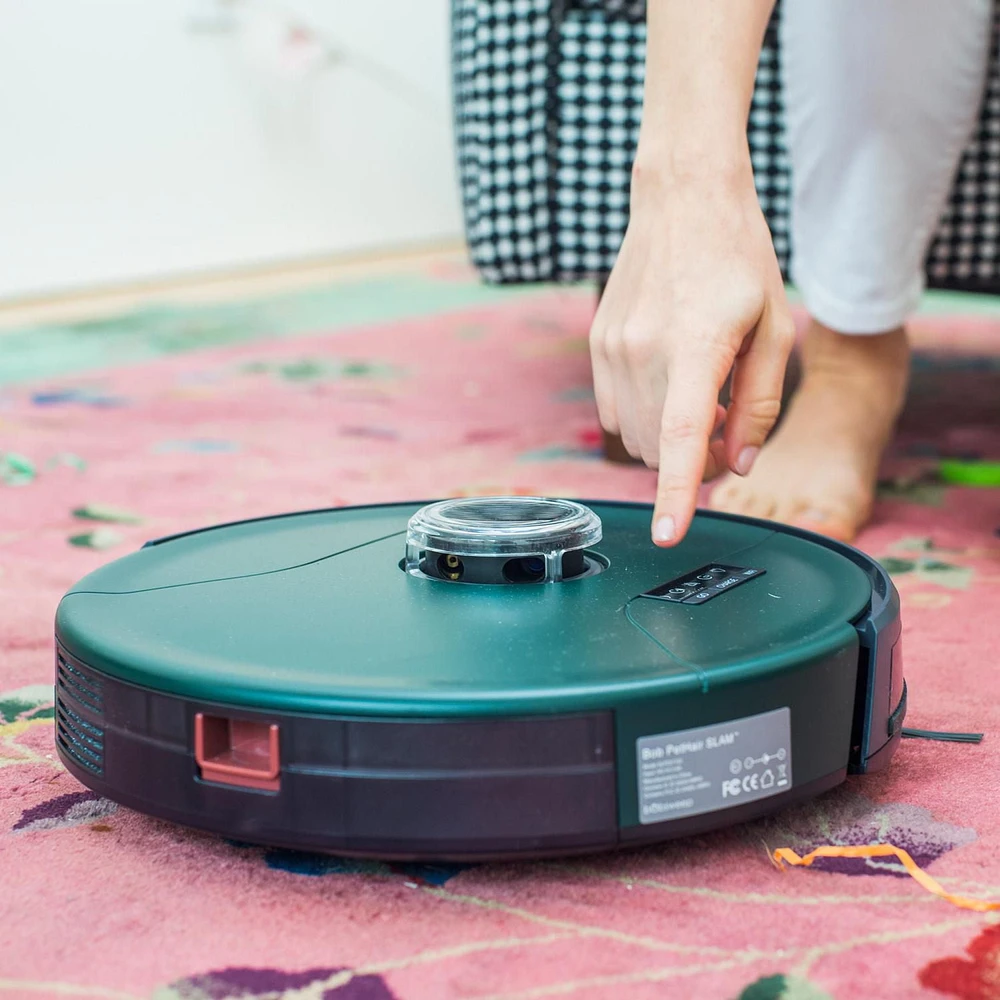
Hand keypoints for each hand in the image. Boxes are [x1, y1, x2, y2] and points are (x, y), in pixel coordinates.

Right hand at [589, 166, 794, 545]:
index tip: (668, 534)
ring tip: (700, 398)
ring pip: (633, 436)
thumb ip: (759, 402)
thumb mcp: (774, 326)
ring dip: (666, 439)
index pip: (679, 435)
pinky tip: (667, 385)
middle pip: (659, 447)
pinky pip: (613, 412)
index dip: (675, 491)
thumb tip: (738, 461)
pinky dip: (641, 419)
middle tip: (727, 423)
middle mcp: (644, 351)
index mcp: (697, 345)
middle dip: (694, 458)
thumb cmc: (738, 257)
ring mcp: (613, 348)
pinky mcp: (598, 345)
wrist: (681, 198)